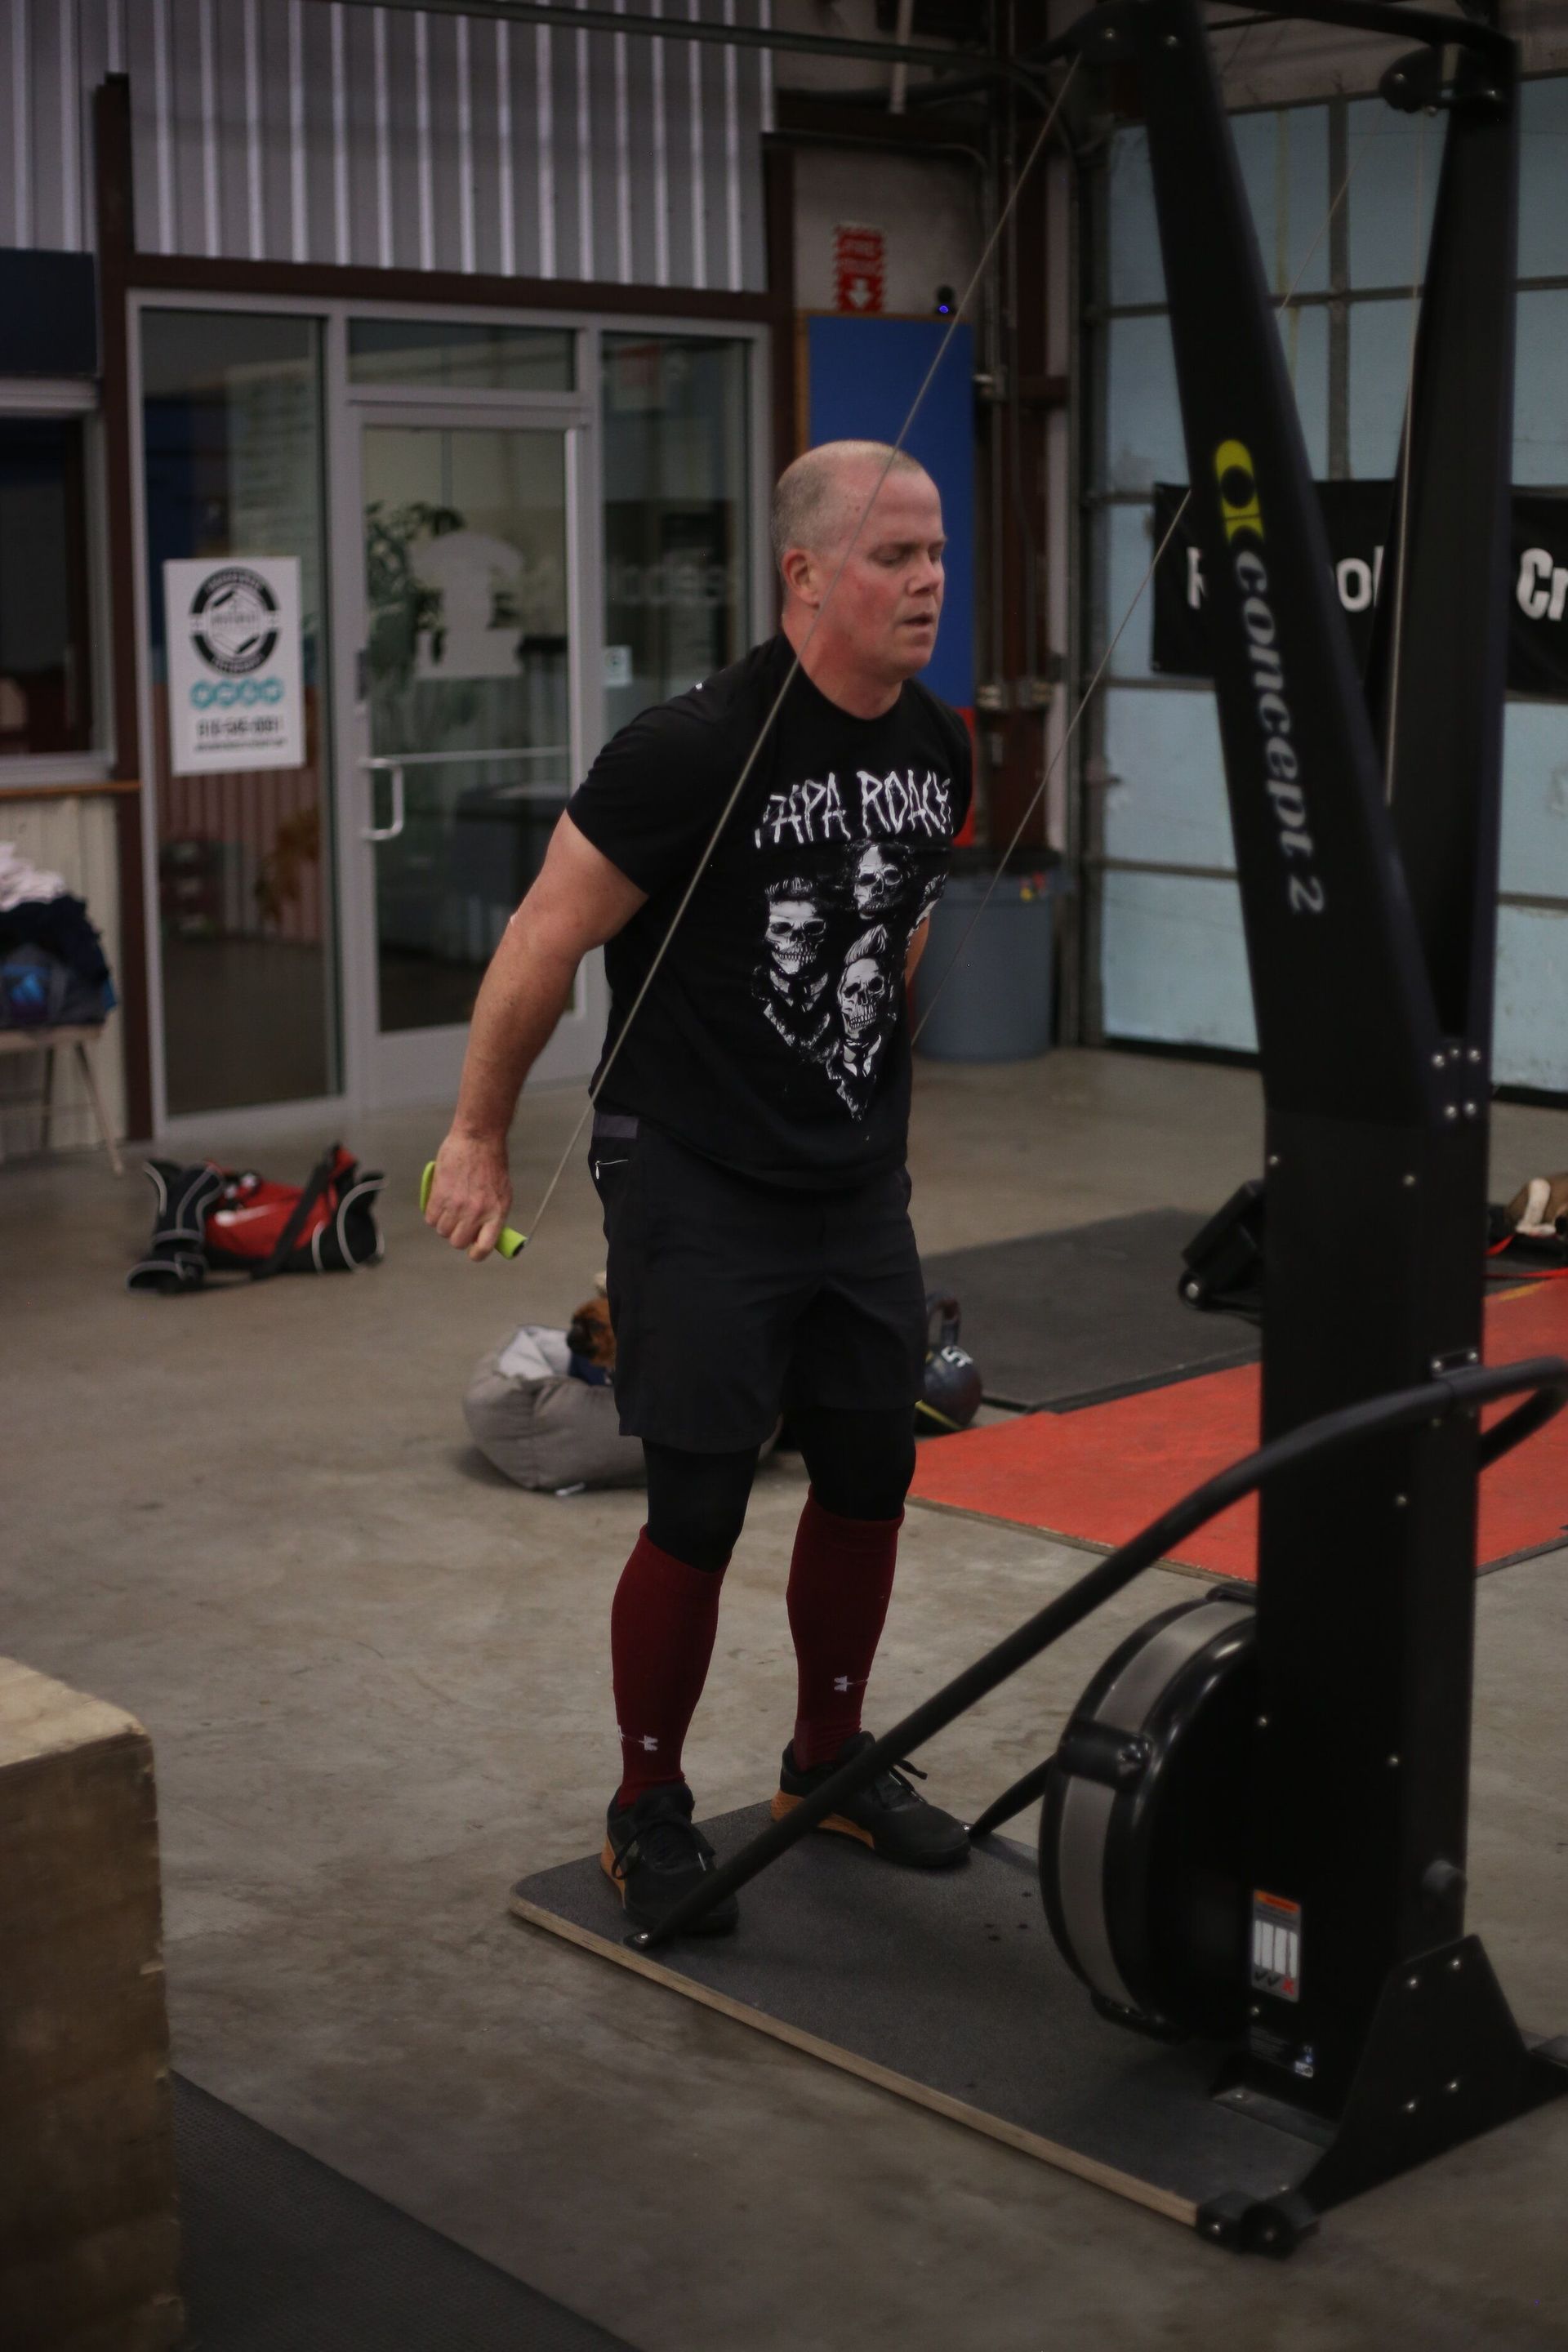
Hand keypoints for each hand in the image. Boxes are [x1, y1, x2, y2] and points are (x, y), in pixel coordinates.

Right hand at [425, 1131, 512, 1261]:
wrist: (478, 1140)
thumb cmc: (491, 1163)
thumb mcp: (503, 1192)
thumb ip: (493, 1214)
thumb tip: (483, 1234)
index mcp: (496, 1213)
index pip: (484, 1248)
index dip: (476, 1253)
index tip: (472, 1250)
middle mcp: (477, 1213)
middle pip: (458, 1242)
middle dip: (457, 1236)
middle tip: (459, 1223)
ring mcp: (458, 1205)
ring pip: (442, 1231)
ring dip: (444, 1223)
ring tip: (450, 1208)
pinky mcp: (440, 1195)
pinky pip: (430, 1218)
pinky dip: (433, 1214)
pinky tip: (440, 1203)